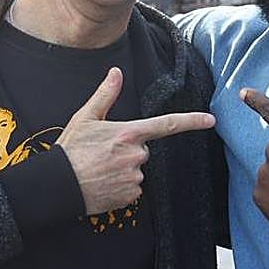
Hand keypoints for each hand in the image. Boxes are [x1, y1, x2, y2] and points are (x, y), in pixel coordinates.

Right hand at [61, 68, 215, 214]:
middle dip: (127, 150)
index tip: (211, 120)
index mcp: (128, 133)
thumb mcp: (85, 117)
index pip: (167, 125)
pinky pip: (132, 188)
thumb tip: (116, 72)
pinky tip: (102, 183)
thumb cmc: (71, 149)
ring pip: (136, 169)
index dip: (191, 121)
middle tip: (102, 153)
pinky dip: (120, 186)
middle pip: (142, 149)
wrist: (58, 185)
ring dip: (122, 169)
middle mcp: (136, 155)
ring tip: (99, 169)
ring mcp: (134, 177)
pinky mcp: (130, 195)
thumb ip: (105, 94)